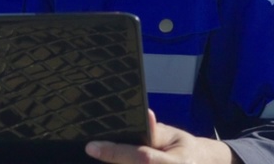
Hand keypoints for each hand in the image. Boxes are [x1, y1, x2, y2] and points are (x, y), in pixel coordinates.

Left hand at [86, 109, 238, 163]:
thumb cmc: (182, 149)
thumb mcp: (172, 136)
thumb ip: (155, 131)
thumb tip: (145, 114)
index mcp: (174, 163)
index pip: (141, 158)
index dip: (115, 152)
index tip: (91, 146)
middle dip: (111, 161)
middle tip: (93, 151)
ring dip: (116, 163)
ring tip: (102, 155)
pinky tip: (113, 160)